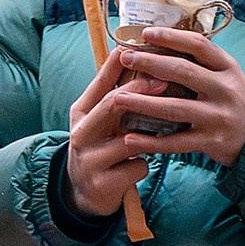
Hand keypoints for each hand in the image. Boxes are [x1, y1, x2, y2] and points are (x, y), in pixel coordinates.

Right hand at [63, 49, 152, 218]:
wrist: (86, 193)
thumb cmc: (101, 147)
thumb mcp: (100, 119)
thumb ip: (112, 91)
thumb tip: (130, 52)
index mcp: (80, 113)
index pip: (100, 82)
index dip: (123, 65)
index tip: (146, 52)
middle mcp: (80, 134)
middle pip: (112, 104)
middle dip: (140, 91)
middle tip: (164, 82)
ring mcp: (89, 161)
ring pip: (129, 141)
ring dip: (148, 138)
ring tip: (158, 136)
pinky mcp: (102, 184)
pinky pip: (136, 167)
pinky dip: (143, 166)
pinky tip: (138, 168)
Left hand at [113, 27, 244, 167]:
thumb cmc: (237, 102)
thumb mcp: (229, 77)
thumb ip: (204, 64)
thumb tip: (168, 44)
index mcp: (228, 68)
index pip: (198, 46)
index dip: (171, 37)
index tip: (146, 33)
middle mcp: (224, 90)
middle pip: (182, 72)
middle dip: (149, 63)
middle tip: (125, 58)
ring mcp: (217, 117)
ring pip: (175, 108)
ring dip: (142, 103)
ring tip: (117, 98)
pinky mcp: (210, 142)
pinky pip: (176, 142)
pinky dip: (152, 142)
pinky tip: (131, 139)